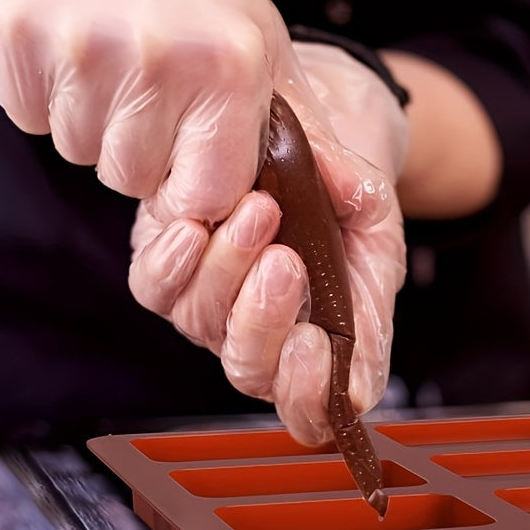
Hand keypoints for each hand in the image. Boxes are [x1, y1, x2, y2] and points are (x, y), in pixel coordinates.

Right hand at [0, 0, 295, 223]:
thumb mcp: (267, 54)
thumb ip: (305, 132)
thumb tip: (349, 195)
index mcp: (227, 71)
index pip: (204, 196)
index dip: (195, 190)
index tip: (190, 164)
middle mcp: (156, 60)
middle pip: (134, 180)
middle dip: (144, 155)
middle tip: (153, 99)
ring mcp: (80, 47)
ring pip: (82, 154)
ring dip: (98, 129)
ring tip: (117, 72)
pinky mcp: (17, 36)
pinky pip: (32, 120)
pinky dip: (50, 102)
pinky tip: (77, 59)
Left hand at [130, 42, 407, 443]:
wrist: (313, 128)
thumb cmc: (346, 181)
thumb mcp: (372, 199)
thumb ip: (368, 224)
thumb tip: (356, 257)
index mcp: (331, 331)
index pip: (317, 401)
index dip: (308, 392)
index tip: (314, 342)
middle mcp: (270, 328)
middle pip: (250, 369)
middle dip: (263, 322)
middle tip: (285, 263)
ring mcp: (218, 301)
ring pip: (203, 324)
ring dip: (227, 273)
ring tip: (259, 210)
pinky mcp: (175, 265)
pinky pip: (156, 288)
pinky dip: (172, 264)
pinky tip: (194, 228)